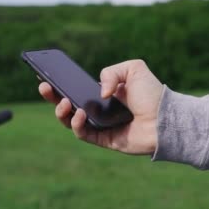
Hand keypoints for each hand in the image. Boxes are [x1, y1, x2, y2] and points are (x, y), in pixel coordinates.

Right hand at [39, 60, 163, 154]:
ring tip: (64, 102)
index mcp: (104, 94)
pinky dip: (76, 124)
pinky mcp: (104, 140)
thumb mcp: (133, 68)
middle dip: (52, 96)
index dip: (60, 84)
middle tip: (43, 86)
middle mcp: (100, 110)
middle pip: (68, 105)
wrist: (165, 118)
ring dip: (61, 111)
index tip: (45, 75)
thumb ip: (111, 71)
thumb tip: (100, 92)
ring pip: (71, 121)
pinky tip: (78, 112)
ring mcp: (101, 126)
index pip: (77, 89)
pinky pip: (83, 134)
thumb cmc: (152, 94)